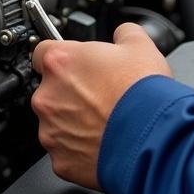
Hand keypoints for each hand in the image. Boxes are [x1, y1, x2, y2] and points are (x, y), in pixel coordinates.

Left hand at [31, 24, 170, 189]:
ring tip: (105, 119)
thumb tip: (121, 34)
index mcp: (61, 62)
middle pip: (50, 89)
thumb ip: (122, 33)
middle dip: (71, 90)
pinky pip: (65, 150)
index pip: (42, 50)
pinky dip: (80, 147)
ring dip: (74, 120)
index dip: (63, 56)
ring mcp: (51, 131)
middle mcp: (48, 96)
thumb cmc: (142, 93)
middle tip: (99, 93)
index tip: (74, 62)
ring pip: (56, 121)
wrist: (151, 138)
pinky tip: (103, 140)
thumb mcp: (140, 44)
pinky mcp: (60, 161)